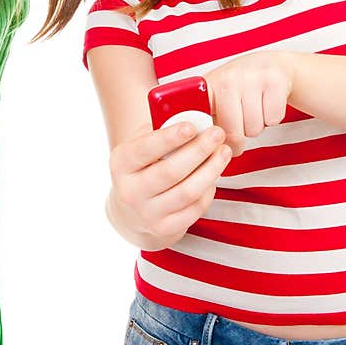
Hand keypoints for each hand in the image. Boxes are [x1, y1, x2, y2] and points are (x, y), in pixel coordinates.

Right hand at [107, 122, 231, 250]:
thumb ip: (161, 129)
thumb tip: (194, 115)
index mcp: (121, 163)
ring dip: (211, 170)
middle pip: (170, 172)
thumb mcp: (141, 144)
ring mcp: (147, 213)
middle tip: (218, 134)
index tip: (191, 126)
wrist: (130, 210)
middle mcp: (130, 191)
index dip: (169, 138)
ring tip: (224, 152)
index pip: (145, 149)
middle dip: (198, 151)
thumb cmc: (143, 165)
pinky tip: (214, 174)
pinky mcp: (165, 229)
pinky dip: (209, 190)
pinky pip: (194, 209)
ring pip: (187, 192)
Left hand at [204, 52, 292, 155]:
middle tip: (239, 127)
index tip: (216, 144)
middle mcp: (227, 77)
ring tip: (253, 111)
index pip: (201, 121)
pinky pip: (273, 119)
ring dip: (256, 127)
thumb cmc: (239, 87)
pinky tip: (266, 104)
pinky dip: (272, 118)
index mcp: (207, 85)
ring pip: (254, 128)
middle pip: (232, 132)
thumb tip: (201, 150)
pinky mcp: (275, 80)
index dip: (211, 140)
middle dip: (238, 139)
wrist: (270, 64)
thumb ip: (205, 119)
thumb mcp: (215, 98)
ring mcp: (251, 77)